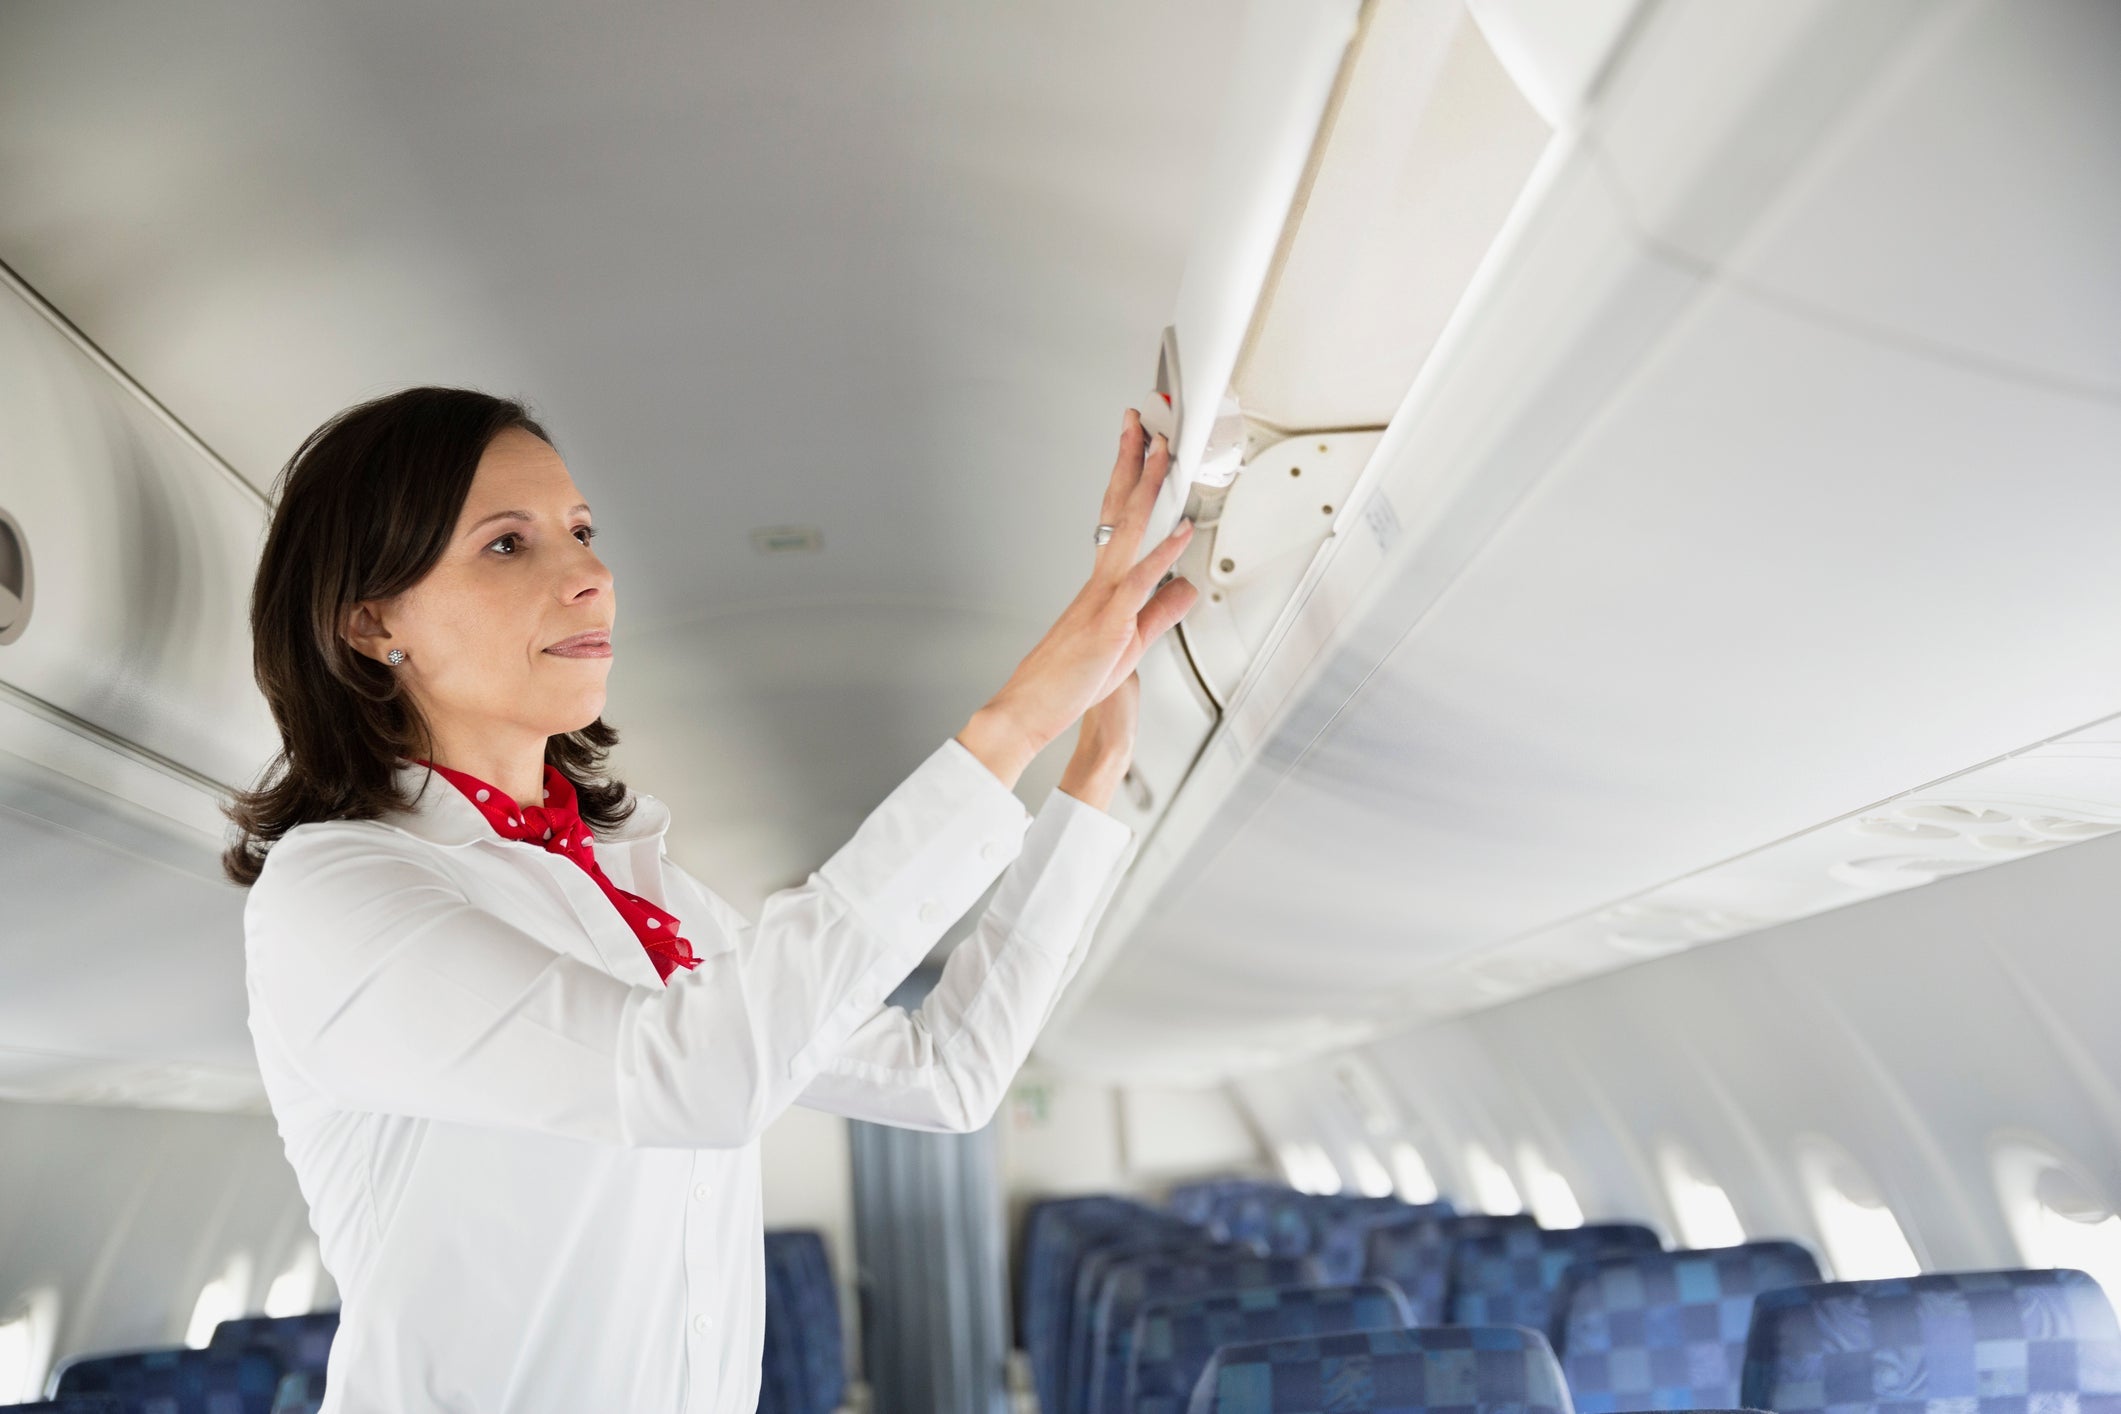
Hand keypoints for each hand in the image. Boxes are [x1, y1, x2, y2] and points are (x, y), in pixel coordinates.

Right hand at [957, 409, 1198, 785]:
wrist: (1026, 709)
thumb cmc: (1065, 684)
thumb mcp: (1128, 644)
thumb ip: (1159, 612)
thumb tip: (1186, 585)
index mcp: (1101, 585)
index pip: (1118, 520)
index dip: (1132, 480)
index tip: (1141, 447)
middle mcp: (1100, 582)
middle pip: (1119, 508)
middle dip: (1134, 462)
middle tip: (1144, 422)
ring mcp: (1102, 598)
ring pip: (1129, 531)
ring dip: (1149, 489)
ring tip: (1164, 452)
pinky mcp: (1108, 622)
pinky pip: (1138, 580)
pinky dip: (1163, 553)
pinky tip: (1181, 531)